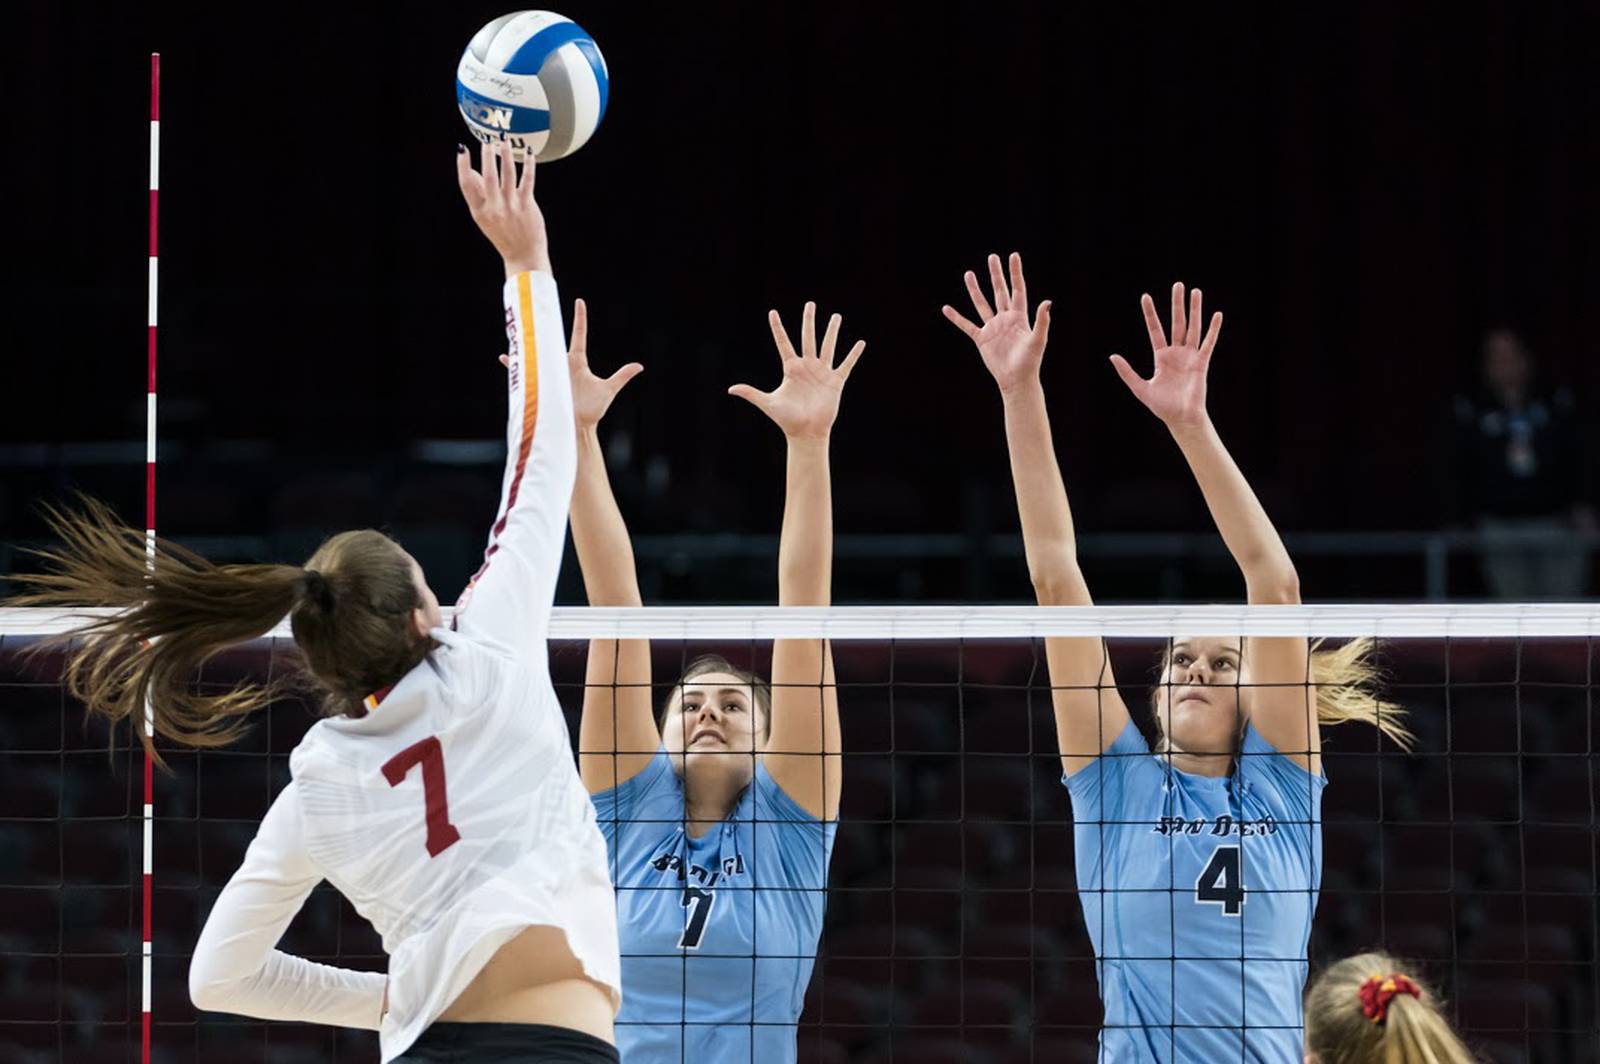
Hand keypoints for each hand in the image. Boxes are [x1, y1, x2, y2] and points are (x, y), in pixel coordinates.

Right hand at [456, 138, 550, 276]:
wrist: (523, 256)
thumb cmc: (503, 234)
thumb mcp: (485, 218)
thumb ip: (479, 194)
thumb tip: (472, 169)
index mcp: (479, 211)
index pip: (466, 184)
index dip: (462, 166)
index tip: (462, 149)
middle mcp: (494, 208)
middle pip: (488, 176)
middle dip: (487, 156)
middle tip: (487, 140)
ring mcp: (511, 206)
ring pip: (508, 174)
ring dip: (506, 155)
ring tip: (504, 140)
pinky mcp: (527, 205)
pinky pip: (527, 180)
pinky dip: (529, 165)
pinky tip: (529, 153)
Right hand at [504, 300, 641, 429]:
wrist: (578, 427)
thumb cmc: (593, 409)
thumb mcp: (608, 390)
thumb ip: (622, 376)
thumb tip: (639, 365)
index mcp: (577, 361)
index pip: (579, 334)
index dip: (580, 318)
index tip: (579, 301)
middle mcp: (562, 364)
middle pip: (554, 340)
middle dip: (547, 325)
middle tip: (542, 308)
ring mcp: (550, 374)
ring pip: (538, 354)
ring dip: (529, 343)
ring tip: (520, 330)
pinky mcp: (541, 385)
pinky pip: (525, 373)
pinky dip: (515, 366)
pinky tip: (506, 357)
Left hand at [728, 302, 864, 439]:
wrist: (806, 432)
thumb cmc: (786, 419)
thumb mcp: (768, 403)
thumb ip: (751, 393)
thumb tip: (730, 389)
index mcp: (791, 368)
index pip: (783, 343)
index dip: (777, 328)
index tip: (772, 312)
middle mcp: (807, 367)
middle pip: (808, 338)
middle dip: (809, 321)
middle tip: (810, 304)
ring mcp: (822, 373)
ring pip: (828, 346)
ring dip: (832, 331)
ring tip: (836, 316)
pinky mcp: (835, 382)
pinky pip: (846, 364)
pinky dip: (853, 354)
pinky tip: (860, 343)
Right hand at [942, 252, 1051, 397]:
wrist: (1016, 380)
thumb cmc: (1030, 362)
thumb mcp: (1038, 340)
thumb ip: (1042, 321)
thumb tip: (1047, 301)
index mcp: (1019, 316)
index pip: (1017, 289)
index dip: (1015, 273)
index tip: (1013, 256)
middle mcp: (1005, 319)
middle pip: (999, 291)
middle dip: (996, 274)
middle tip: (992, 257)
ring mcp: (993, 328)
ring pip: (982, 304)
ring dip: (975, 289)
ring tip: (968, 273)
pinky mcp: (982, 339)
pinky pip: (967, 326)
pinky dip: (956, 318)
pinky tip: (946, 308)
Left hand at [1110, 282, 1222, 430]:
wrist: (1181, 418)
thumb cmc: (1162, 406)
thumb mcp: (1140, 388)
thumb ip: (1127, 372)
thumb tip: (1112, 356)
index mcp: (1162, 357)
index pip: (1155, 329)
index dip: (1150, 313)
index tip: (1145, 296)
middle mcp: (1177, 353)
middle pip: (1177, 323)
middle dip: (1177, 304)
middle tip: (1178, 284)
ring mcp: (1190, 356)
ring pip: (1193, 328)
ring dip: (1195, 310)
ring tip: (1195, 291)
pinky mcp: (1202, 363)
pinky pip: (1208, 343)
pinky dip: (1213, 329)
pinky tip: (1217, 315)